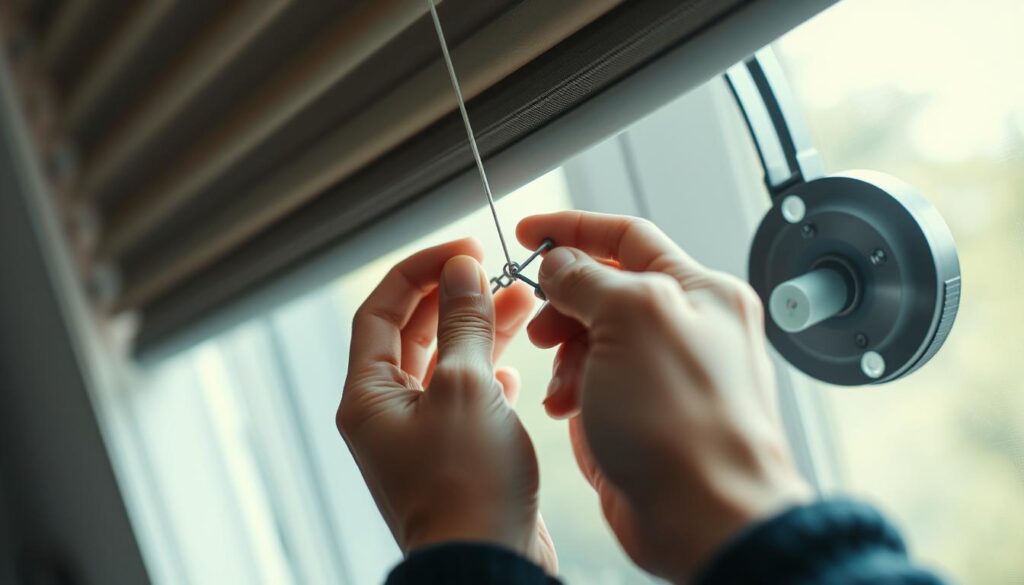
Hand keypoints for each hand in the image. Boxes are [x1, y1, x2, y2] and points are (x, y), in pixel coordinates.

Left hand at [337, 239, 556, 572]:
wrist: (488, 563)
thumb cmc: (467, 486)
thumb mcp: (464, 388)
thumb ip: (463, 323)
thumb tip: (461, 272)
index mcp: (368, 395)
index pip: (381, 310)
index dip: (420, 271)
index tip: (463, 250)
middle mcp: (387, 413)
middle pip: (414, 333)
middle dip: (454, 297)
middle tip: (494, 271)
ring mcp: (420, 435)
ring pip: (446, 362)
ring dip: (479, 330)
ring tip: (519, 302)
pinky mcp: (454, 453)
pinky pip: (465, 397)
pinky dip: (489, 375)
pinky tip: (514, 370)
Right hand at [517, 212, 810, 582]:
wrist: (705, 517)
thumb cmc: (687, 422)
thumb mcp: (632, 319)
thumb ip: (589, 279)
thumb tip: (560, 263)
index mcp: (701, 291)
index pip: (628, 237)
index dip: (573, 230)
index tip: (528, 233)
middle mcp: (688, 327)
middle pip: (607, 290)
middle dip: (565, 303)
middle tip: (541, 323)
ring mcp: (665, 373)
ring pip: (595, 339)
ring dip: (565, 354)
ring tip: (561, 383)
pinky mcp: (644, 414)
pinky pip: (594, 383)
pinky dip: (572, 389)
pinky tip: (568, 408)